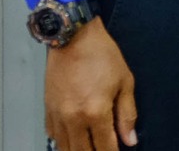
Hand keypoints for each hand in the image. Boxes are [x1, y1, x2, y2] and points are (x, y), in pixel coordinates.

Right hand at [45, 16, 136, 149]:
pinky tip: (73, 139)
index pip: (105, 147)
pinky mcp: (47, 110)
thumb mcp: (125, 82)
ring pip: (65, 148)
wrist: (73, 38)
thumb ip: (127, 114)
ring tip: (90, 147)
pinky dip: (63, 141)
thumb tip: (130, 140)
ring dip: (78, 150)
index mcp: (96, 112)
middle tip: (105, 149)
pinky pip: (53, 135)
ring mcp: (58, 116)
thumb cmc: (102, 56)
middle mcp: (73, 119)